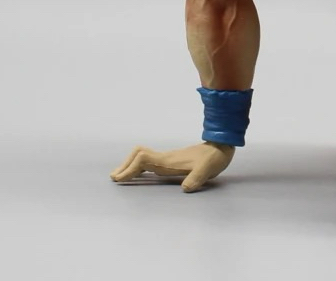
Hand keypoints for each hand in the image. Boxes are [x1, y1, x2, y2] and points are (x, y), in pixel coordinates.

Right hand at [110, 142, 234, 191]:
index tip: (119, 179)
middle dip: (125, 165)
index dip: (130, 168)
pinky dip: (139, 167)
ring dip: (130, 165)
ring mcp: (168, 158)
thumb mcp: (207, 170)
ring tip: (120, 177)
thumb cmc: (213, 158)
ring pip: (142, 157)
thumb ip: (197, 178)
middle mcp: (165, 158)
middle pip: (138, 155)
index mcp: (169, 160)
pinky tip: (138, 175)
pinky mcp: (171, 161)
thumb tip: (185, 188)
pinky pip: (149, 161)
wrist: (221, 146)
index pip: (143, 159)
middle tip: (114, 178)